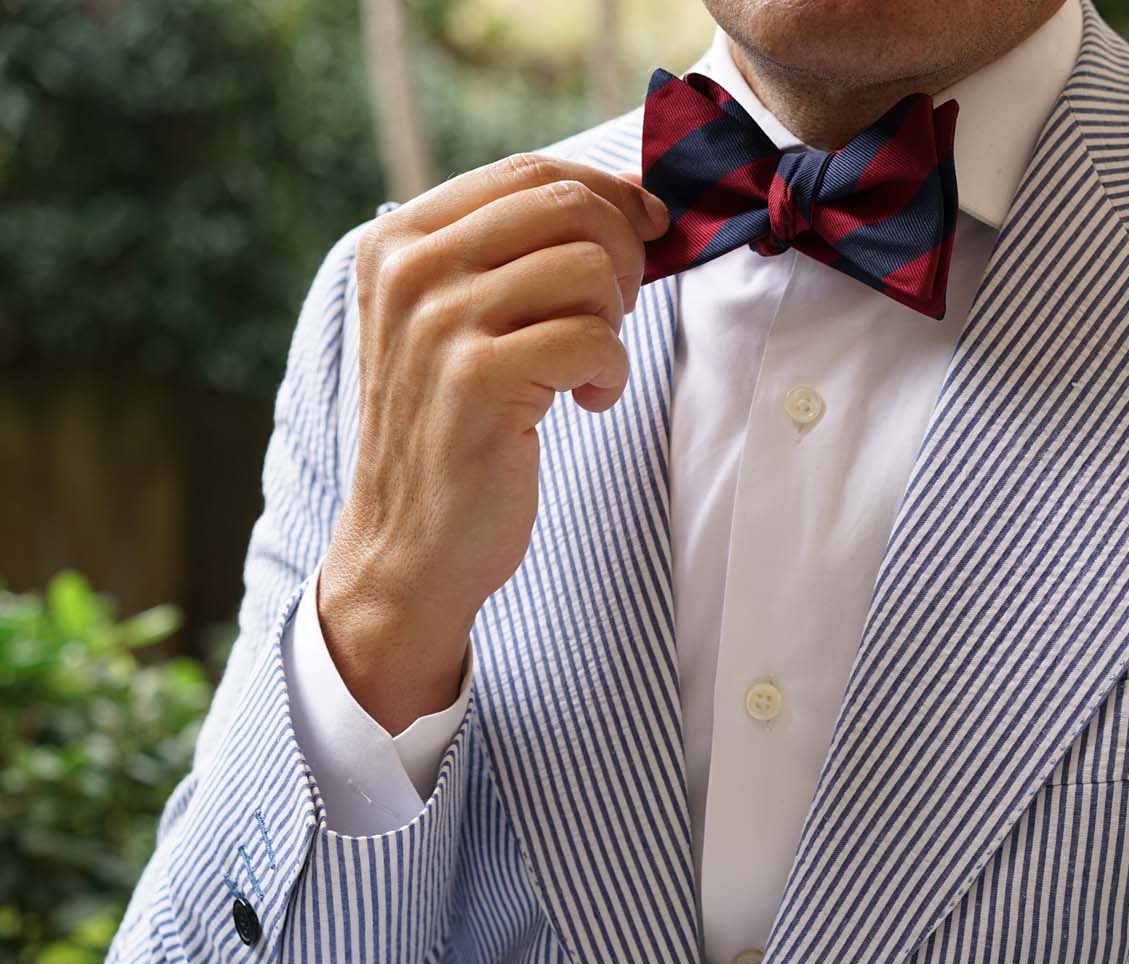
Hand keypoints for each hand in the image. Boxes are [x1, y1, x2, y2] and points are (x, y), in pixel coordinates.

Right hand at [316, 152, 668, 733]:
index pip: (530, 171)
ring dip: (614, 320)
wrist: (410, 543)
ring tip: (588, 364)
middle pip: (568, 207)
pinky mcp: (478, 380)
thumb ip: (514, 255)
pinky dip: (613, 372)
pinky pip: (595, 339)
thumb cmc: (453, 428)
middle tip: (615, 314)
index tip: (644, 233)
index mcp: (400, 239)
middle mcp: (409, 269)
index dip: (608, 194)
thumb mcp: (456, 321)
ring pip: (589, 268)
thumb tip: (631, 203)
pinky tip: (588, 402)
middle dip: (622, 257)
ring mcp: (439, 323)